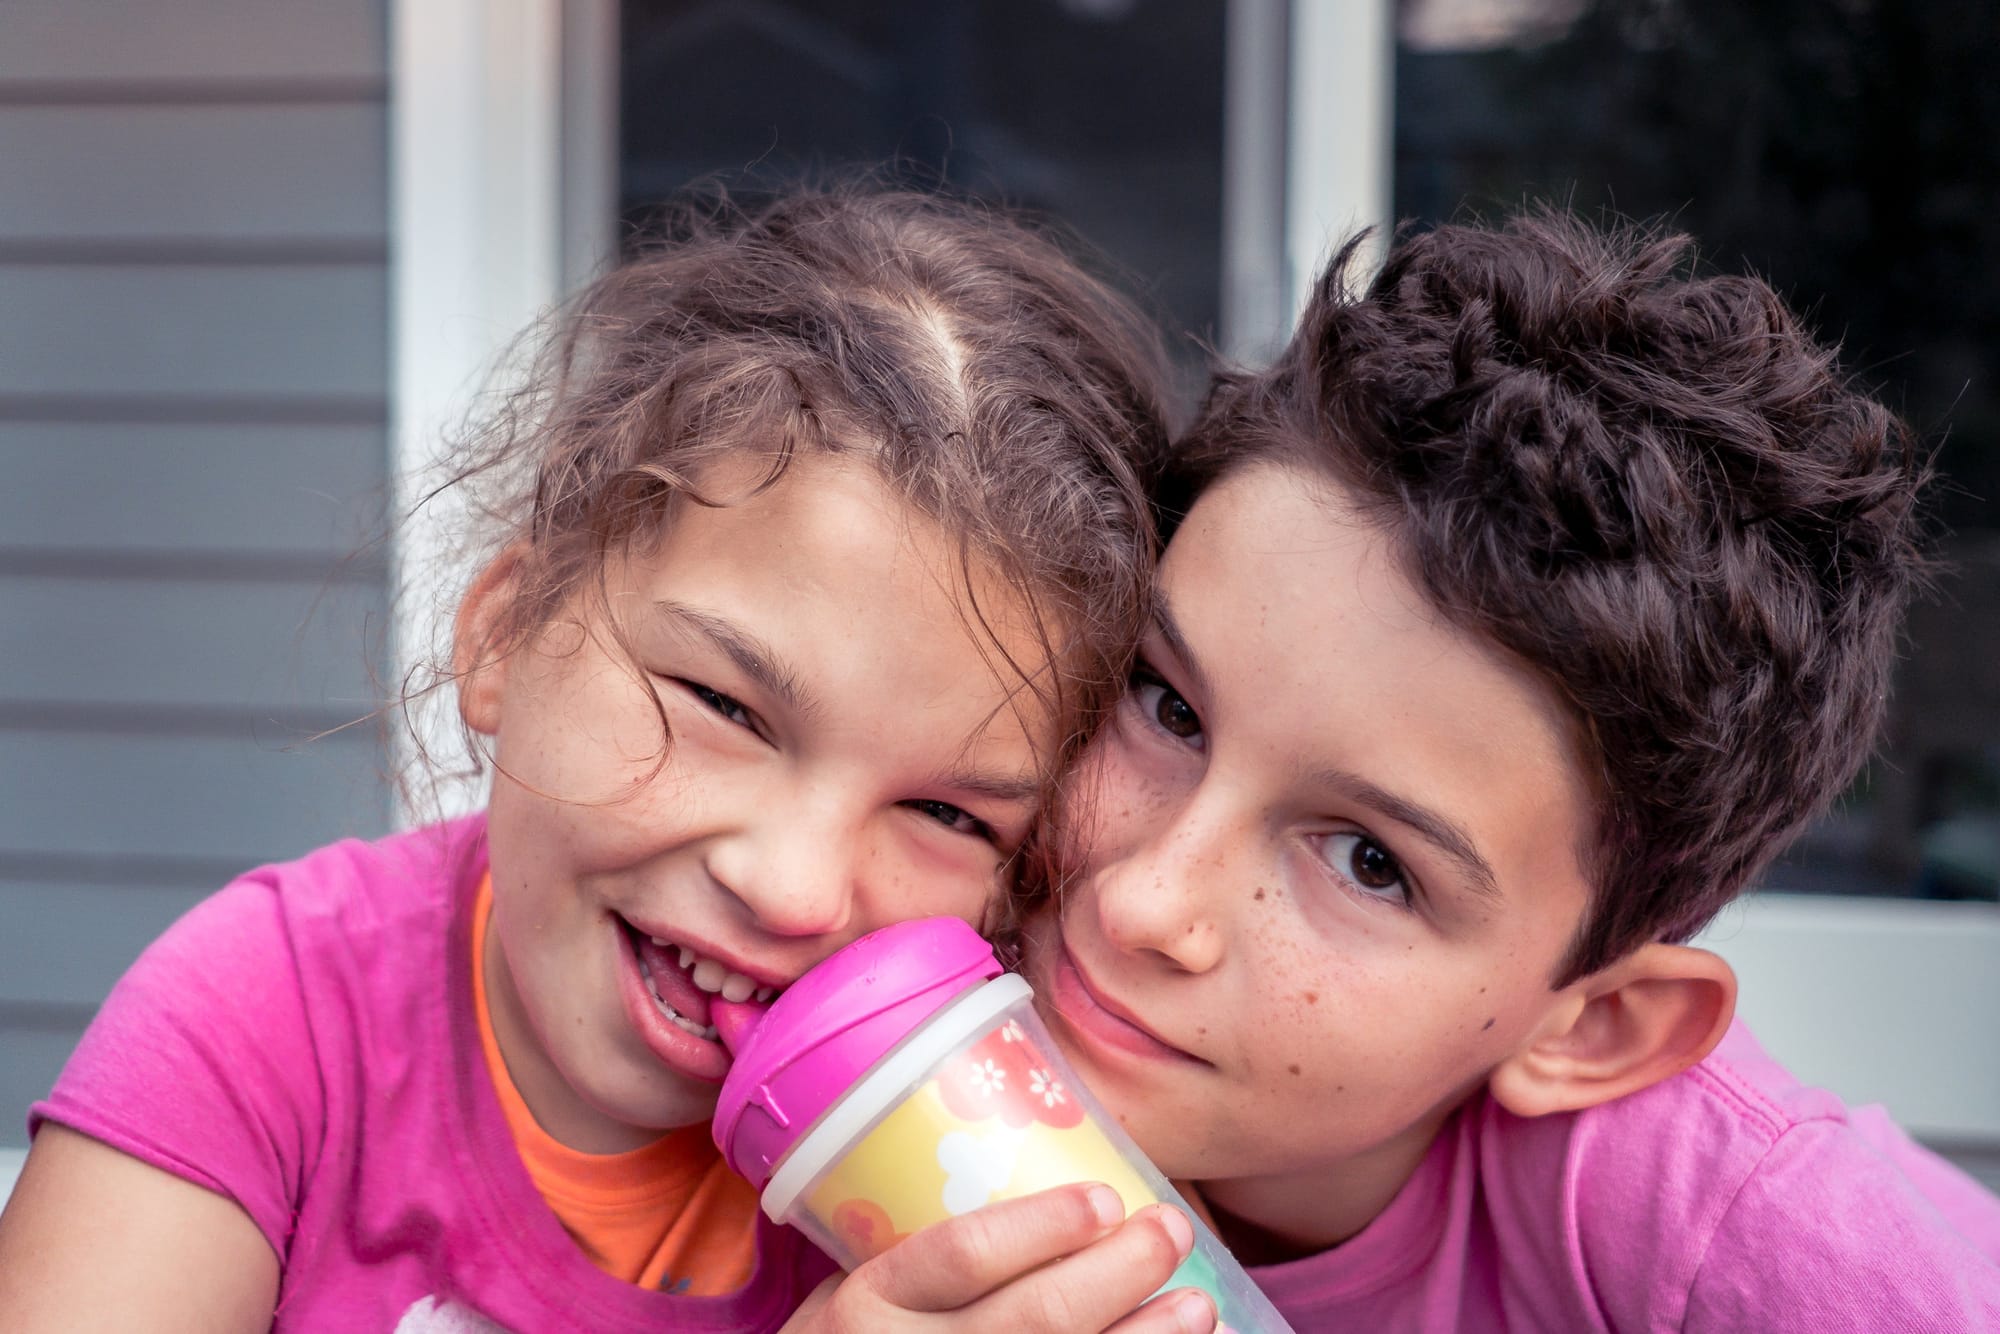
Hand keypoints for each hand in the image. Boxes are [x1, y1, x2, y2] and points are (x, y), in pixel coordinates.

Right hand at [780, 1183, 1215, 1332]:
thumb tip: (1047, 1196)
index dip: (1042, 1225)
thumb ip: (915, 1263)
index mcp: (866, 1311)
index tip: (1107, 1197)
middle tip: (1172, 1231)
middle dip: (1118, 1272)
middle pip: (1034, 1321)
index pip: (962, 1257)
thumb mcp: (849, 1302)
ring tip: (1198, 1305)